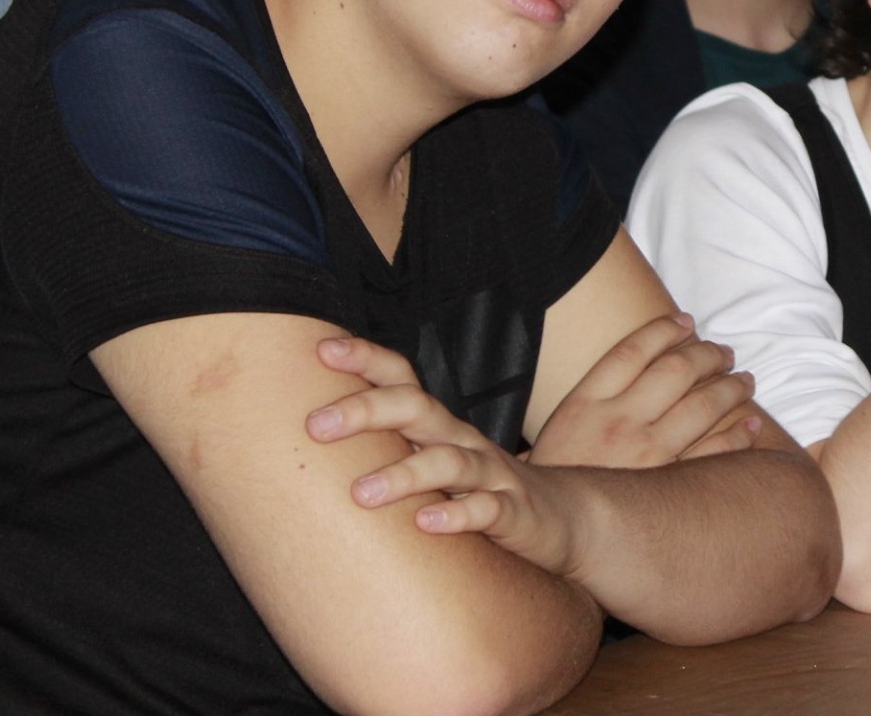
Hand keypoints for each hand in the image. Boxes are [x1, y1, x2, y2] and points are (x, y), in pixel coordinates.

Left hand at [307, 335, 578, 574]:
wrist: (564, 519)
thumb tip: (306, 452)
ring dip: (404, 473)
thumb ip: (386, 452)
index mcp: (438, 426)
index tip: (321, 349)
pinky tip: (426, 522)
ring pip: (449, 462)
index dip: (365, 359)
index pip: (401, 381)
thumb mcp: (433, 464)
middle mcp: (462, 441)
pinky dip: (458, 513)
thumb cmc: (480, 491)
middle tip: (316, 426)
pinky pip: (487, 509)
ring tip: (361, 493)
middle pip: (417, 409)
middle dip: (366, 410)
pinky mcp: (514, 513)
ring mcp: (491, 475)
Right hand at [528, 313, 762, 468]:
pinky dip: (739, 436)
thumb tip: (636, 365)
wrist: (546, 533)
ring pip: (702, 406)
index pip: (632, 350)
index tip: (686, 321)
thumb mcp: (556, 430)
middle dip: (707, 355)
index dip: (663, 329)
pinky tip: (752, 424)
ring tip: (745, 380)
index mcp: (584, 403)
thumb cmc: (553, 483)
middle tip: (725, 353)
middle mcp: (617, 423)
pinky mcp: (667, 488)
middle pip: (675, 371)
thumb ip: (593, 398)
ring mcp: (645, 455)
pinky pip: (714, 454)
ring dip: (731, 388)